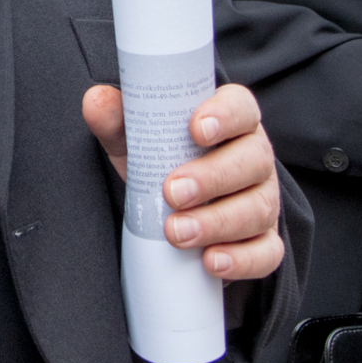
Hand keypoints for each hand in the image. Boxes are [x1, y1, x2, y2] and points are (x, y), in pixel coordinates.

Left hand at [84, 83, 284, 280]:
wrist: (171, 211)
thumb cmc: (161, 162)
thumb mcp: (136, 139)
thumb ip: (118, 119)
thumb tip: (95, 100)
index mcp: (231, 121)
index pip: (241, 107)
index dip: (225, 115)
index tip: (196, 129)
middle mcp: (255, 157)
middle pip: (253, 160)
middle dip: (212, 178)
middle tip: (172, 192)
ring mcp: (263, 200)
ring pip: (258, 209)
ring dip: (217, 222)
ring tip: (176, 232)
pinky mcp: (264, 241)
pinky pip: (266, 253)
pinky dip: (242, 260)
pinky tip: (212, 262)